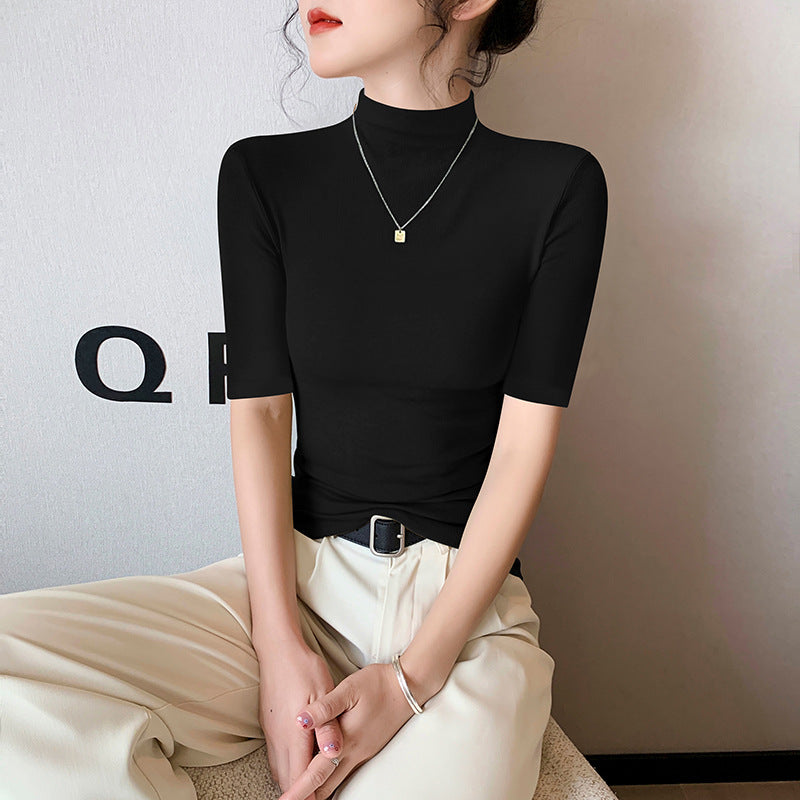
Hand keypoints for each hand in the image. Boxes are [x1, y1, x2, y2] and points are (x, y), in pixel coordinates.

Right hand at [258, 640, 344, 797]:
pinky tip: (294, 764)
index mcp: (294, 733)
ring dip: (291, 780)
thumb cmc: (303, 669)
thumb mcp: (323, 692)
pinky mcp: (268, 724)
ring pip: (278, 768)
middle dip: (299, 792)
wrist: (278, 649)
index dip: (308, 793)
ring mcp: (271, 731)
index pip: (299, 775)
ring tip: (305, 789)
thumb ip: (328, 725)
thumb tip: (333, 753)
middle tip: (313, 798)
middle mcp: (279, 737)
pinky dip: (285, 767)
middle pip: (286, 777)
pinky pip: (275, 755)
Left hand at [277, 660, 431, 799]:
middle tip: (288, 799)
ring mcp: (363, 753)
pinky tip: (322, 772)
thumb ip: (324, 707)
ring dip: (318, 789)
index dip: (298, 790)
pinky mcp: (368, 748)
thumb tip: (300, 720)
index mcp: (346, 741)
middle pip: (325, 787)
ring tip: (301, 791)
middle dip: (306, 796)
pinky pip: (345, 772)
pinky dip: (329, 778)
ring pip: (336, 782)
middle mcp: (354, 753)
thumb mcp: (349, 689)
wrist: (410, 686)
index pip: (316, 774)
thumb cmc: (379, 685)